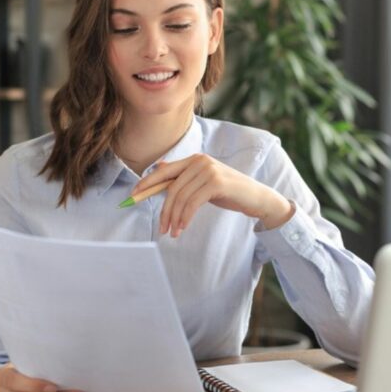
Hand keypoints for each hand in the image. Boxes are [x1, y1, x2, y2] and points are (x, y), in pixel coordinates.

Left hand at [132, 155, 293, 237]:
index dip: (147, 183)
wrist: (257, 198)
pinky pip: (192, 203)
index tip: (133, 196)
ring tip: (173, 232)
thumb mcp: (203, 185)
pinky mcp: (216, 182)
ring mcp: (209, 170)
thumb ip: (184, 179)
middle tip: (160, 228)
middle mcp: (200, 160)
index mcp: (194, 159)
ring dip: (174, 218)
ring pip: (180, 197)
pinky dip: (184, 218)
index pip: (164, 171)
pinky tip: (182, 228)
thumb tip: (159, 170)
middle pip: (171, 187)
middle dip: (163, 210)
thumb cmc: (229, 192)